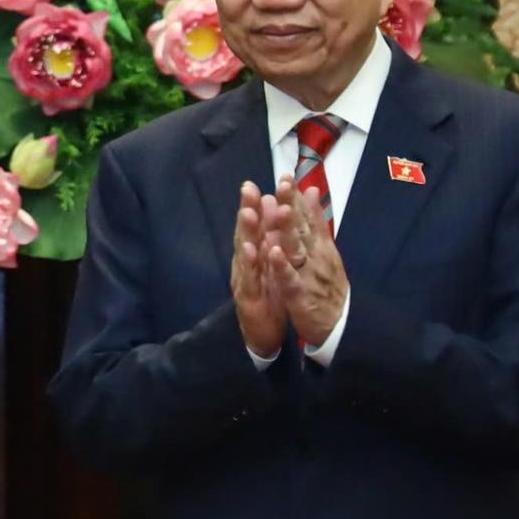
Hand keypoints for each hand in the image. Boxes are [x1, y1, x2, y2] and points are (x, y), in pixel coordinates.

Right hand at [231, 181, 284, 356]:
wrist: (262, 336)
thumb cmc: (268, 299)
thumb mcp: (271, 268)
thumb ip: (272, 242)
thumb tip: (273, 213)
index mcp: (254, 256)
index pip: (254, 227)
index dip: (254, 204)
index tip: (256, 182)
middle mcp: (245, 266)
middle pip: (244, 234)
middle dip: (246, 210)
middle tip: (248, 188)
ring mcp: (245, 281)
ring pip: (245, 254)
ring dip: (247, 232)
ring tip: (249, 213)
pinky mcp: (248, 299)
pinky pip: (250, 279)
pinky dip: (251, 264)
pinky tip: (253, 250)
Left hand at [266, 178, 346, 346]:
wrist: (341, 325)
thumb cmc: (328, 286)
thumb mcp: (325, 251)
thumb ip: (316, 221)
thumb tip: (311, 190)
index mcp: (320, 246)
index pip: (308, 217)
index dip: (296, 197)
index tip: (286, 176)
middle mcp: (316, 256)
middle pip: (303, 227)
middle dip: (292, 205)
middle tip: (283, 182)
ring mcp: (308, 274)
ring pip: (297, 249)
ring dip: (287, 228)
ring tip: (278, 209)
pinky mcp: (300, 294)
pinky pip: (290, 278)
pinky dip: (282, 266)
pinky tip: (273, 252)